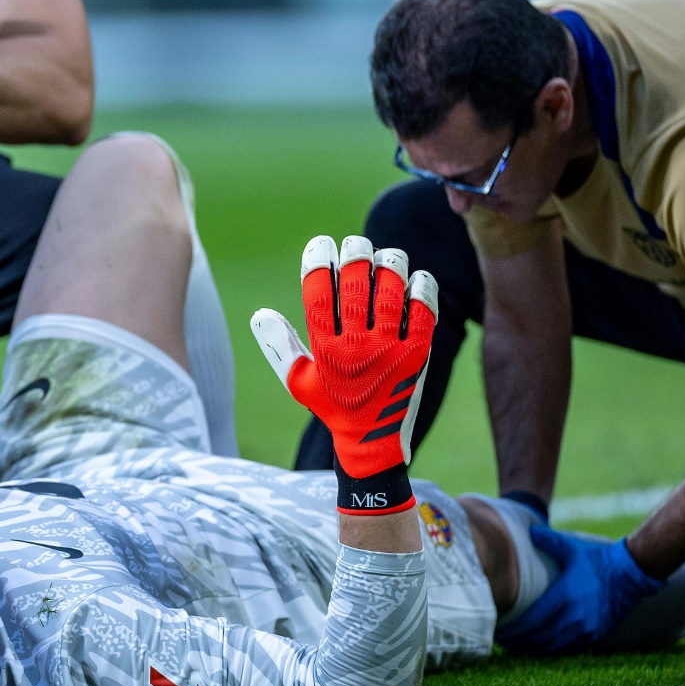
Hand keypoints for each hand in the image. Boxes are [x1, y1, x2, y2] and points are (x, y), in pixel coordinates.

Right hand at [251, 235, 438, 514]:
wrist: (373, 441)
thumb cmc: (332, 406)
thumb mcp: (298, 380)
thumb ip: (279, 346)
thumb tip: (261, 313)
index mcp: (325, 351)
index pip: (317, 293)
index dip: (317, 261)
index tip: (320, 245)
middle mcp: (357, 347)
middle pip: (355, 284)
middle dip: (354, 254)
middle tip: (354, 244)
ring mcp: (391, 349)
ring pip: (390, 290)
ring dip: (387, 265)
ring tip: (383, 257)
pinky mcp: (419, 352)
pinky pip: (424, 310)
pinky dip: (420, 287)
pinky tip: (412, 277)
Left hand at [497, 526, 662, 652]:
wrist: (631, 574)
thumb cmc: (598, 559)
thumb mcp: (571, 547)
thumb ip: (548, 541)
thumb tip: (529, 530)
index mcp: (564, 597)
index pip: (533, 620)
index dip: (514, 629)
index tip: (499, 631)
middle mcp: (575, 617)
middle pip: (540, 637)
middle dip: (519, 640)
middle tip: (502, 640)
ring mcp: (587, 628)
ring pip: (554, 645)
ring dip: (534, 647)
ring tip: (516, 645)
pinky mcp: (597, 634)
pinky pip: (570, 647)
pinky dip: (553, 648)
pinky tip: (540, 646)